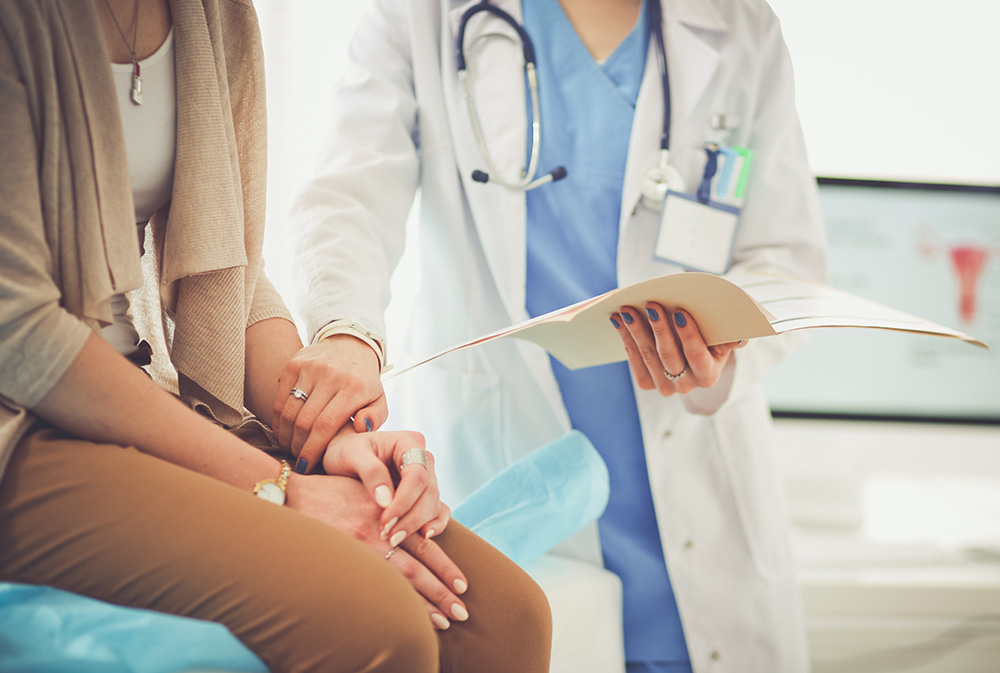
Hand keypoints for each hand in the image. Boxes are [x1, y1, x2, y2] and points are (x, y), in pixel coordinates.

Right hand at [273, 336, 386, 472]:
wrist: (350, 346)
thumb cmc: (364, 382)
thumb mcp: (379, 400)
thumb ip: (376, 417)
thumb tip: (361, 428)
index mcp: (354, 387)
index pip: (326, 425)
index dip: (312, 450)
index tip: (306, 466)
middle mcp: (331, 375)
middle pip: (304, 421)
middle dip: (298, 446)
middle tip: (298, 459)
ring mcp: (310, 367)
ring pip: (290, 411)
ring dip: (286, 435)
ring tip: (290, 447)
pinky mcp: (294, 363)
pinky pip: (281, 398)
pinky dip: (279, 419)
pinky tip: (283, 431)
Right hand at [286, 472, 467, 628]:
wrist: (291, 494)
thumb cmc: (329, 492)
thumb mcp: (367, 491)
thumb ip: (391, 508)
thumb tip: (418, 529)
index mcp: (388, 514)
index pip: (424, 544)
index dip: (445, 567)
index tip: (463, 585)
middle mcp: (378, 532)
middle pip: (418, 568)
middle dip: (442, 591)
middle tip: (462, 612)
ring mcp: (359, 548)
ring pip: (399, 581)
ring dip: (423, 603)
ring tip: (444, 622)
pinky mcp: (341, 558)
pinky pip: (372, 587)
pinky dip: (391, 602)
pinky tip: (403, 619)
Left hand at [323, 429, 449, 546]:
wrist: (341, 458)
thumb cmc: (344, 451)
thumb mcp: (350, 455)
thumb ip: (370, 472)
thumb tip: (386, 501)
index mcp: (408, 443)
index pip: (417, 475)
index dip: (404, 500)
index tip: (386, 520)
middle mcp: (422, 459)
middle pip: (429, 492)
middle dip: (411, 517)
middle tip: (389, 536)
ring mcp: (426, 477)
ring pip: (433, 504)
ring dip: (417, 525)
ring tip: (393, 540)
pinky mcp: (423, 494)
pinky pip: (438, 510)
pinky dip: (435, 524)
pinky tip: (423, 537)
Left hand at [611, 304, 746, 396]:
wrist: (693, 348)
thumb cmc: (711, 334)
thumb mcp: (725, 334)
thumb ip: (733, 335)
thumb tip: (740, 337)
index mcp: (709, 375)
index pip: (697, 355)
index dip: (689, 334)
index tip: (680, 312)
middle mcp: (687, 386)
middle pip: (669, 356)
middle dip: (659, 328)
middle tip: (650, 304)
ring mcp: (666, 387)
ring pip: (649, 356)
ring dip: (636, 331)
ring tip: (628, 309)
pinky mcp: (648, 383)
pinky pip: (634, 360)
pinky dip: (626, 338)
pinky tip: (618, 321)